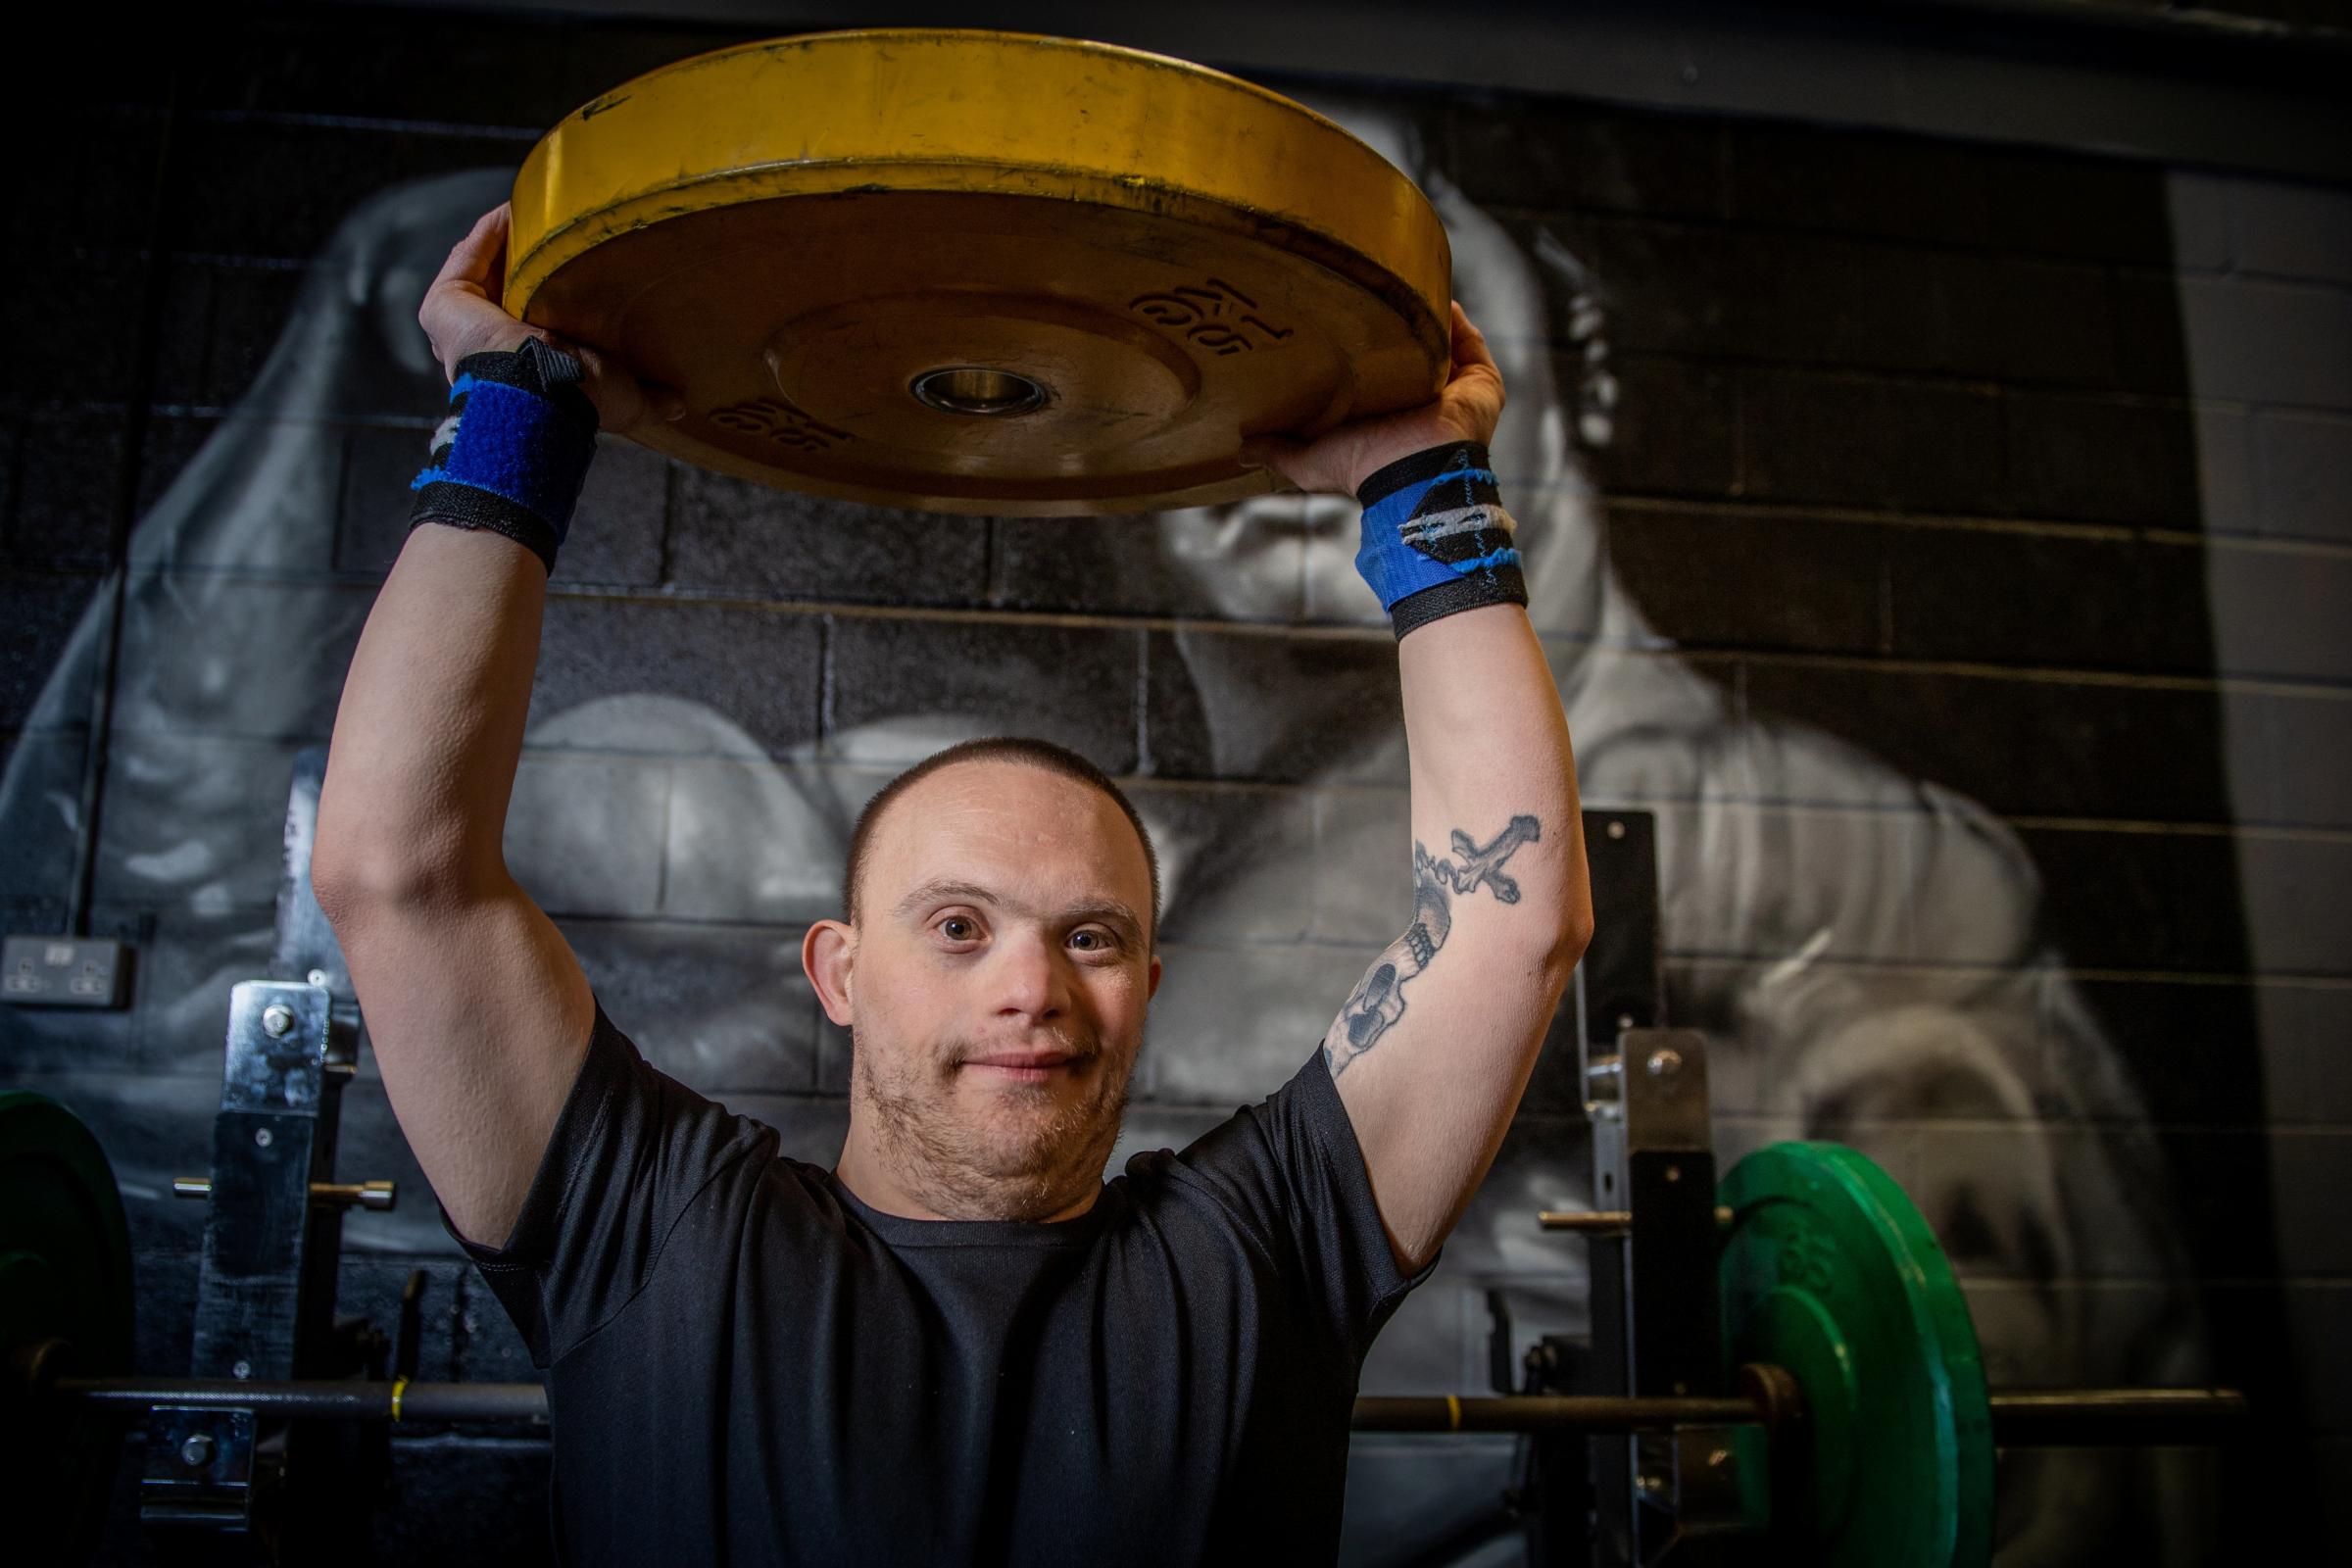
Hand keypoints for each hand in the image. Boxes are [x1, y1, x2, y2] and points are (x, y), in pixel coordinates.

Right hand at [419, 204, 684, 435]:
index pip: (537, 320)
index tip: (581, 266)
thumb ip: (650, 397)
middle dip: (530, 262)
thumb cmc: (581, 399)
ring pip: (487, 268)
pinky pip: (470, 253)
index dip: (555, 293)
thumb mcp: (625, 398)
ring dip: (511, 240)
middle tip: (564, 232)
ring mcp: (464, 322)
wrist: (541, 391)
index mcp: (528, 365)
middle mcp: (491, 345)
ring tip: (543, 210)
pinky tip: (518, 206)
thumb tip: (680, 402)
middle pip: (510, 289)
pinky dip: (493, 229)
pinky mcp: (446, 300)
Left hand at [1240, 300, 1505, 496]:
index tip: (1350, 319)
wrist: (1410, 470)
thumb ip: (1278, 451)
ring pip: (1446, 346)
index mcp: (1389, 417)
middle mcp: (1423, 403)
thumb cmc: (1363, 467)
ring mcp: (1455, 392)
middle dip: (1402, 328)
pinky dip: (1458, 321)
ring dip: (1429, 318)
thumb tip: (1240, 448)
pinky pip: (1472, 344)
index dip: (1370, 350)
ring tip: (1409, 285)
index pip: (1383, 376)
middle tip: (1378, 295)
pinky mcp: (1481, 384)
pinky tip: (1440, 297)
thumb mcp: (1310, 461)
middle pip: (1415, 356)